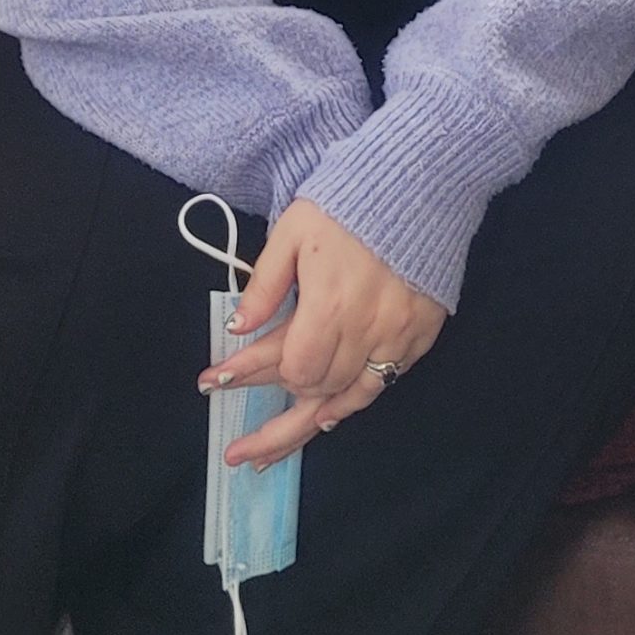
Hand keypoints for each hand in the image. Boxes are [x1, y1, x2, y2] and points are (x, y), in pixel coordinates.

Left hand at [199, 199, 444, 465]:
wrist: (423, 182)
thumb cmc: (349, 202)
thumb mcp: (294, 230)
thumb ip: (266, 284)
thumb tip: (237, 328)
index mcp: (330, 303)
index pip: (290, 365)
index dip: (250, 377)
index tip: (211, 385)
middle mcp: (367, 329)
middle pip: (315, 389)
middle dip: (272, 416)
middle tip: (238, 451)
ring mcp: (399, 336)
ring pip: (348, 396)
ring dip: (307, 421)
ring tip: (269, 452)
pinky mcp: (422, 333)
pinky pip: (384, 384)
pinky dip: (352, 403)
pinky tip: (327, 417)